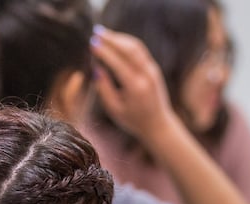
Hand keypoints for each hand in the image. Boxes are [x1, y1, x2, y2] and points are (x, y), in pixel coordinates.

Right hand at [90, 26, 175, 142]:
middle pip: (129, 49)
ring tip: (104, 33)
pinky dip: (126, 43)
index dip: (104, 52)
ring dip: (119, 38)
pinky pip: (140, 50)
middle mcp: (146, 75)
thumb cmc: (132, 120)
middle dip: (112, 39)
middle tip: (96, 32)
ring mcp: (152, 70)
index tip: (92, 44)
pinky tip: (115, 40)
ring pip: (136, 46)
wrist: (157, 124)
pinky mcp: (153, 68)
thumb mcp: (114, 109)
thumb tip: (96, 70)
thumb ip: (104, 89)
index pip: (118, 63)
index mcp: (136, 87)